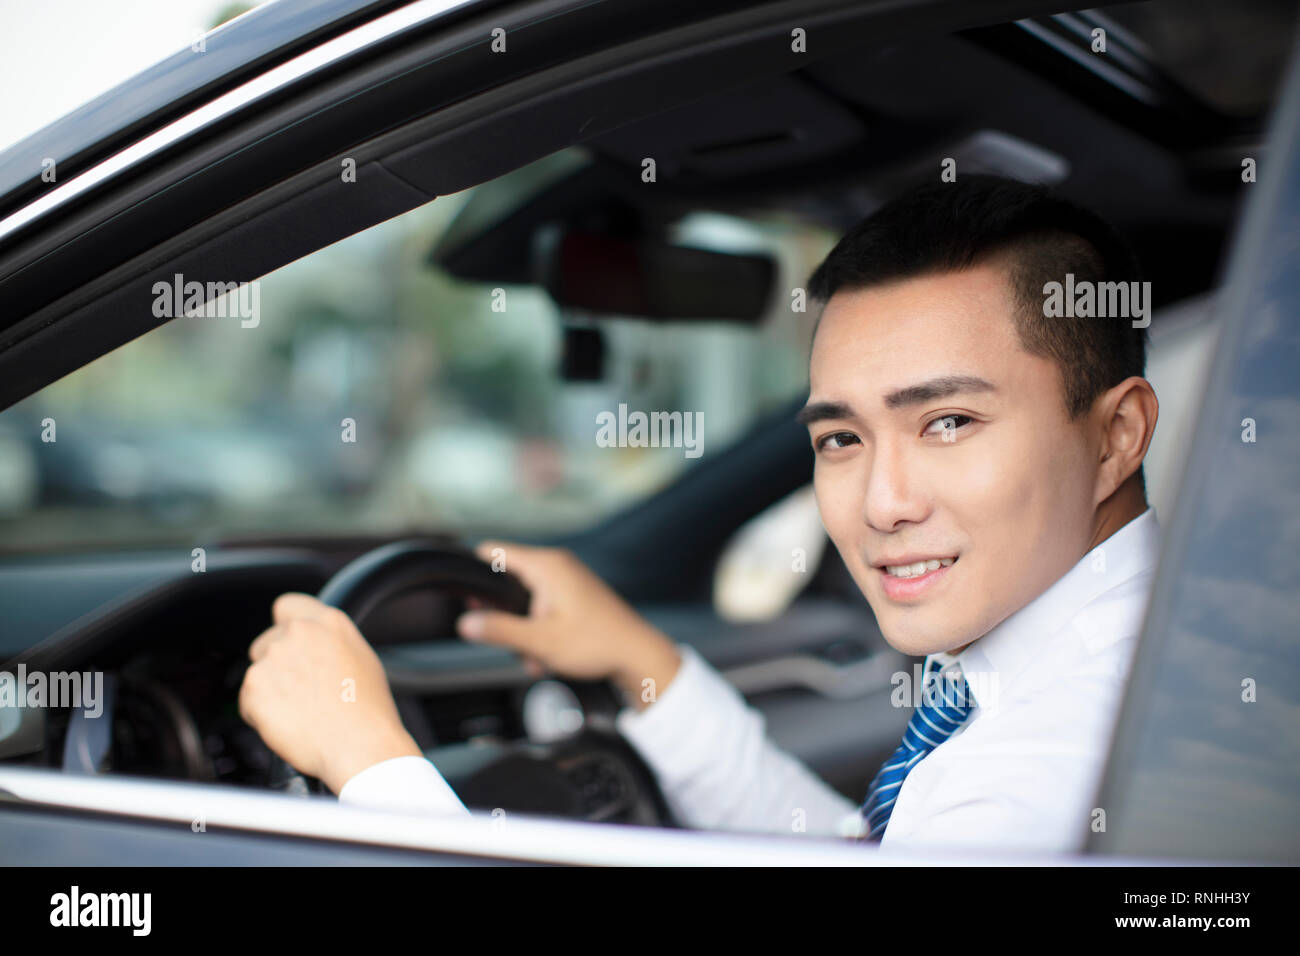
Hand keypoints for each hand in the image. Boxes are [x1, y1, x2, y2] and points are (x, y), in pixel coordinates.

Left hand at [239, 593, 420, 793]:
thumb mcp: (362, 659)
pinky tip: (289, 724)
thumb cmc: (368, 711)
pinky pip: (248, 701)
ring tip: (301, 713)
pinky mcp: (254, 687)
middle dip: (275, 664)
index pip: (287, 605)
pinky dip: (261, 714)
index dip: (285, 627)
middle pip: (266, 642)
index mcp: (328, 622)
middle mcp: (298, 633)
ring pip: (257, 673)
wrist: (360, 746)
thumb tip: (316, 644)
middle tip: (299, 691)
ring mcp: (273, 658)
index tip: (289, 643)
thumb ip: (332, 641)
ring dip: (269, 691)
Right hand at [457, 541, 681, 710]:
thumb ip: (498, 630)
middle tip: (515, 643)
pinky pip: (543, 608)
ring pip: (526, 602)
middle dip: (506, 617)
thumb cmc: (596, 644)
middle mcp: (557, 565)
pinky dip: (541, 631)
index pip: (492, 552)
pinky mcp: (575, 595)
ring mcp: (568, 579)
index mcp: (546, 565)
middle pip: (508, 582)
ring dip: (525, 632)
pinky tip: (549, 656)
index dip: (475, 576)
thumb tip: (465, 623)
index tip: (471, 602)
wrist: (637, 655)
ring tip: (538, 657)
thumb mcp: (539, 641)